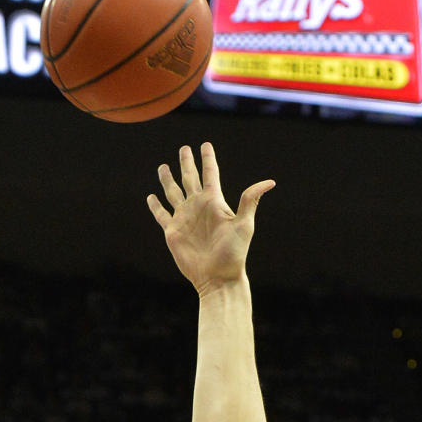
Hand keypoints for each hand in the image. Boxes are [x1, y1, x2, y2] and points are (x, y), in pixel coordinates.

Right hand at [147, 142, 273, 295]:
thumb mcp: (244, 225)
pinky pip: (161, 215)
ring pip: (173, 192)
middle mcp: (198, 207)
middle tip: (183, 148)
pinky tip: (151, 197)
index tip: (205, 144)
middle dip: (186, 163)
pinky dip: (155, 206)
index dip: (207, 159)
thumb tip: (270, 182)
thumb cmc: (233, 253)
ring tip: (163, 166)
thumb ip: (250, 201)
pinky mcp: (172, 232)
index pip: (209, 174)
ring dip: (167, 180)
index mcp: (214, 202)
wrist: (217, 277)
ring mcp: (184, 219)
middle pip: (189, 178)